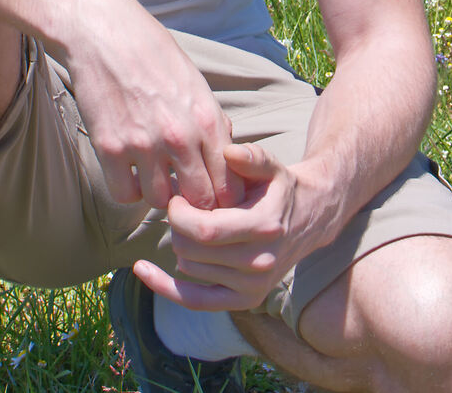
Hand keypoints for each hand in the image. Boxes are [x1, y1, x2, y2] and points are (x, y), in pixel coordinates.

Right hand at [57, 0, 239, 210]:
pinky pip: (125, 194)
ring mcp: (143, 144)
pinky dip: (129, 189)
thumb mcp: (196, 82)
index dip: (224, 197)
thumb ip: (212, 121)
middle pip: (200, 201)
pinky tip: (129, 170)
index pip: (230, 185)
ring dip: (159, 193)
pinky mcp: (109, 148)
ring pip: (161, 201)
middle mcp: (179, 137)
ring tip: (153, 173)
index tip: (213, 193)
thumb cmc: (152, 52)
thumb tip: (226, 154)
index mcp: (207, 119)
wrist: (103, 31)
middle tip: (184, 193)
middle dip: (196, 203)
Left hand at [134, 141, 337, 313]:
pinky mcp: (244, 301)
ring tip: (192, 225)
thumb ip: (251, 157)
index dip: (179, 213)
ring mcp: (253, 286)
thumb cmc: (280, 188)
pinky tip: (142, 269)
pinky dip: (164, 286)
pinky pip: (194, 301)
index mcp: (264, 227)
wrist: (309, 220)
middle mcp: (260, 262)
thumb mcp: (271, 166)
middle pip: (191, 249)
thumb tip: (228, 151)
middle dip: (177, 225)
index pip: (205, 230)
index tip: (176, 197)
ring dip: (181, 244)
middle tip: (182, 207)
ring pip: (188, 267)